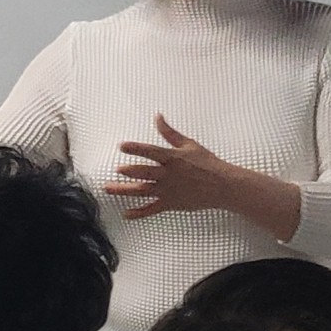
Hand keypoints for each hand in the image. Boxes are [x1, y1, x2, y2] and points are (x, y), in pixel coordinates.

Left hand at [105, 114, 233, 219]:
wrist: (221, 185)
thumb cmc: (207, 163)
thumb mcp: (189, 144)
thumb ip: (170, 133)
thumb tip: (158, 117)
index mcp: (172, 158)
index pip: (151, 151)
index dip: (136, 148)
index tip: (122, 146)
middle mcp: (168, 174)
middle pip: (144, 172)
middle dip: (129, 171)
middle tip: (116, 170)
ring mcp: (168, 190)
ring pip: (143, 190)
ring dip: (125, 190)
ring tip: (109, 188)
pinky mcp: (170, 203)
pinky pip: (151, 209)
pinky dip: (138, 213)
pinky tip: (126, 213)